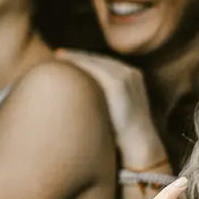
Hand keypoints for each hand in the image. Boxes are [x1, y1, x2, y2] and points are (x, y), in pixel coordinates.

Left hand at [54, 49, 164, 168]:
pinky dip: (80, 64)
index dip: (87, 60)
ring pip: (95, 61)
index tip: (70, 59)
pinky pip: (94, 68)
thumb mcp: (119, 113)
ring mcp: (125, 77)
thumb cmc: (125, 135)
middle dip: (79, 55)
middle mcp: (130, 73)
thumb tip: (89, 105)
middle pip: (99, 59)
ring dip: (77, 57)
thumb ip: (107, 102)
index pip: (106, 64)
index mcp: (132, 78)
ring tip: (59, 57)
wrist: (139, 144)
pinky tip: (66, 64)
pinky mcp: (118, 83)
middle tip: (59, 54)